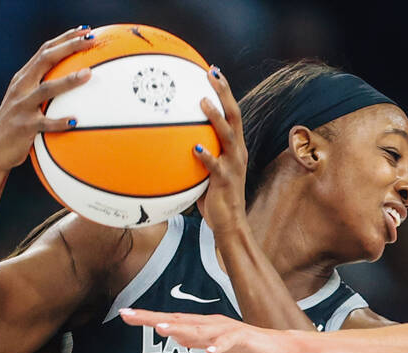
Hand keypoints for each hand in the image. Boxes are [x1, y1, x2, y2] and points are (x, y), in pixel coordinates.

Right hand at [0, 27, 95, 171]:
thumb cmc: (18, 128)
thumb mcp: (29, 104)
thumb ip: (47, 93)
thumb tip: (78, 87)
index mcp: (24, 78)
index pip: (45, 51)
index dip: (64, 38)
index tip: (85, 30)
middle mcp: (21, 87)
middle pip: (46, 59)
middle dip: (69, 46)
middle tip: (91, 40)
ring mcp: (21, 106)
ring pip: (46, 89)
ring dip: (68, 80)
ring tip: (88, 74)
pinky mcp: (23, 127)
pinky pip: (44, 123)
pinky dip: (60, 122)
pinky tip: (76, 121)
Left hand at [119, 309, 291, 352]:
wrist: (276, 347)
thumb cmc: (244, 345)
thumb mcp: (214, 344)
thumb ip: (196, 339)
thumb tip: (176, 336)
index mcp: (202, 325)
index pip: (171, 320)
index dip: (148, 317)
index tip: (126, 315)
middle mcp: (211, 323)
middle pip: (179, 320)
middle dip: (154, 318)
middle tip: (131, 315)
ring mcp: (226, 329)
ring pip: (200, 329)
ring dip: (181, 328)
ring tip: (162, 329)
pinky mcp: (242, 338)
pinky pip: (228, 342)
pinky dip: (218, 346)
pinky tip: (209, 352)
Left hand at [192, 68, 249, 237]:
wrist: (230, 224)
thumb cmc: (215, 198)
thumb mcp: (206, 171)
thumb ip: (196, 154)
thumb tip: (170, 140)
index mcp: (234, 147)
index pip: (232, 113)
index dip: (225, 92)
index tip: (214, 72)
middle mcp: (237, 152)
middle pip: (234, 116)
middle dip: (224, 93)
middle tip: (212, 74)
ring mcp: (233, 166)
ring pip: (228, 136)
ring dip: (215, 118)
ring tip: (203, 102)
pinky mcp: (226, 181)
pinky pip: (216, 166)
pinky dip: (207, 156)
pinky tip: (196, 148)